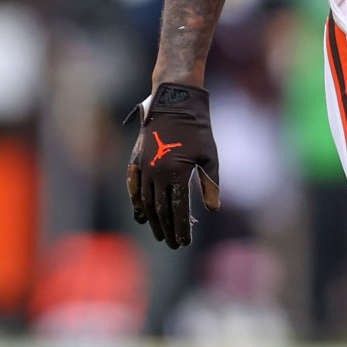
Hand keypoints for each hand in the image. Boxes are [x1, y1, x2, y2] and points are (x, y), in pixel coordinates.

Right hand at [126, 81, 220, 247]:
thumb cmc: (197, 129)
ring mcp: (144, 167)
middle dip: (168, 229)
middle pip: (160, 210)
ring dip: (153, 220)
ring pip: (146, 201)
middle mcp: (156, 173)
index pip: (178, 210)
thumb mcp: (210, 157)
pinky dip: (136, 202)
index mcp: (176, 174)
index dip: (181, 228)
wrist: (174, 102)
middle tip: (174, 244)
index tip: (185, 242)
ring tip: (160, 234)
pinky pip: (133, 186)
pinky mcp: (137, 160)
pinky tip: (140, 214)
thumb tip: (212, 209)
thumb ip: (210, 184)